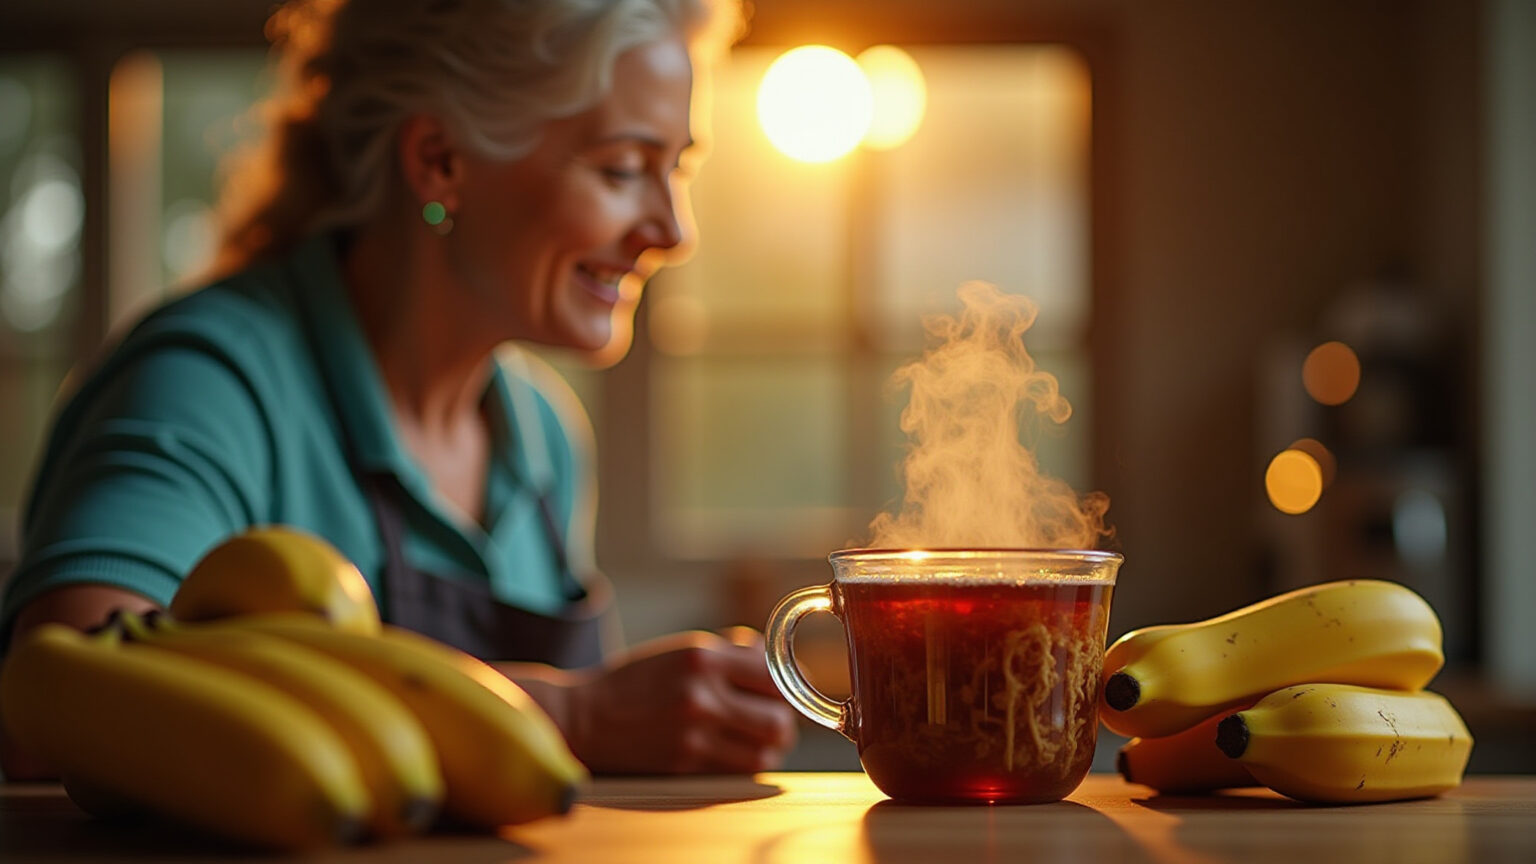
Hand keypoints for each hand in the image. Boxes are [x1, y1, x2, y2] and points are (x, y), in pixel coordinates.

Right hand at [564, 629, 798, 773]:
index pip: (774, 675)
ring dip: (769, 750)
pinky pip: (736, 772)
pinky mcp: (684, 764)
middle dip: (784, 723)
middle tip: (776, 721)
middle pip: (777, 721)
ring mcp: (693, 733)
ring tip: (759, 742)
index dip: (789, 686)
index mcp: (703, 657)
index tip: (786, 692)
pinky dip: (745, 766)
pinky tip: (736, 755)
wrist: (584, 717)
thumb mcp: (681, 650)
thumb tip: (772, 657)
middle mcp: (701, 694)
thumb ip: (730, 651)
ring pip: (763, 754)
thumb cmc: (636, 681)